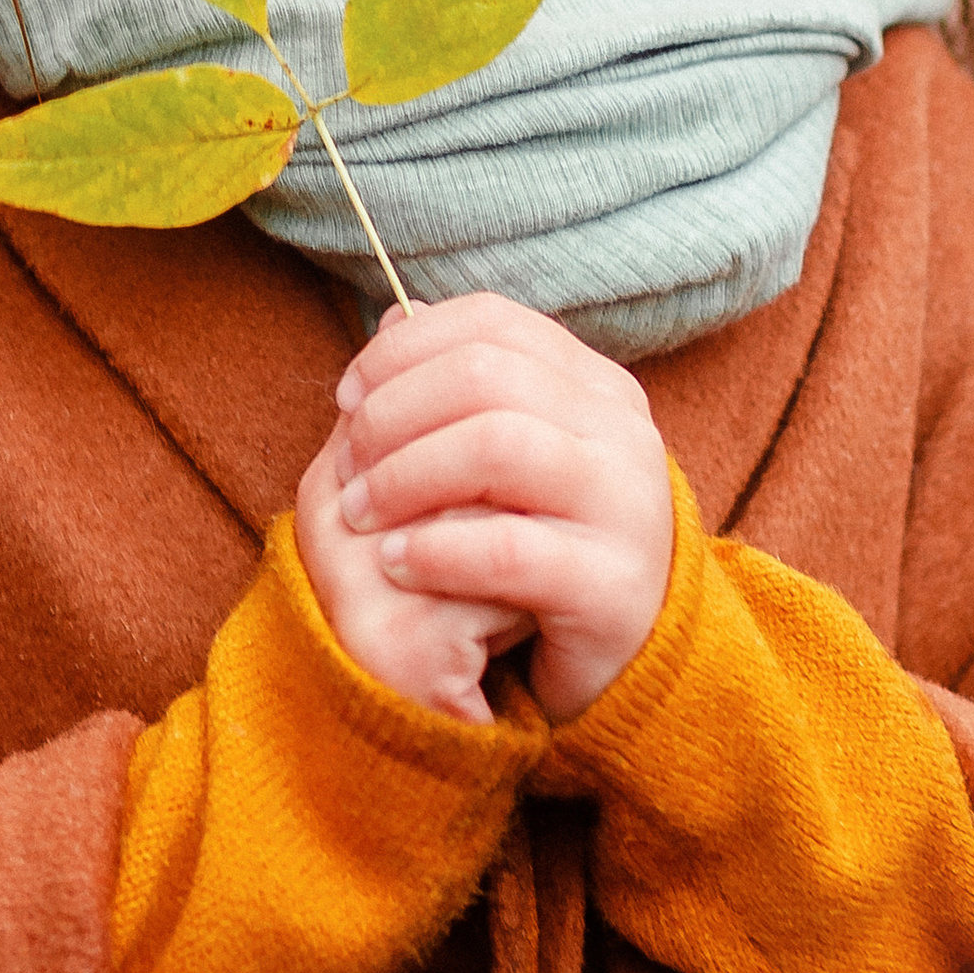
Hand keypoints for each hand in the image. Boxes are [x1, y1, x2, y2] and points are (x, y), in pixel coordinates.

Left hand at [314, 293, 676, 722]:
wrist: (621, 659)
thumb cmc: (544, 547)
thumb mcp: (505, 459)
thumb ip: (457, 388)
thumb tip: (391, 313)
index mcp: (597, 387)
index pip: (491, 325)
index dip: (404, 349)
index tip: (346, 395)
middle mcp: (623, 432)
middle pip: (486, 377)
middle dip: (393, 413)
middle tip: (346, 464)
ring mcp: (627, 504)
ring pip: (498, 447)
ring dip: (405, 475)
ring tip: (358, 512)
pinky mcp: (615, 585)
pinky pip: (509, 548)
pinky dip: (436, 548)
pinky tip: (395, 561)